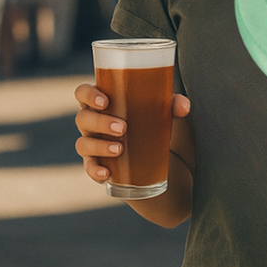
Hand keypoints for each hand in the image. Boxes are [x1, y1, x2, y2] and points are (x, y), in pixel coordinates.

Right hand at [74, 83, 192, 183]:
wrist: (165, 155)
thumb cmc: (156, 121)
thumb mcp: (166, 111)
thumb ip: (174, 104)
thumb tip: (183, 106)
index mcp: (104, 102)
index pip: (83, 93)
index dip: (88, 95)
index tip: (105, 102)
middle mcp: (94, 121)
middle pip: (83, 118)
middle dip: (100, 122)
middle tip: (123, 127)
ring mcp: (94, 143)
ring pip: (83, 143)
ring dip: (99, 146)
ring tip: (119, 149)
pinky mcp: (101, 163)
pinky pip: (90, 167)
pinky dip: (95, 170)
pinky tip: (107, 173)